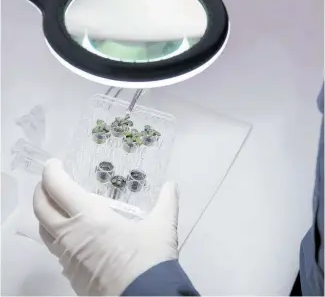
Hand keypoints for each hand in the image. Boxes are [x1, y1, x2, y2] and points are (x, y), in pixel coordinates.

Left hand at [33, 159, 178, 295]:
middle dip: (42, 188)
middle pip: (41, 207)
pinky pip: (55, 248)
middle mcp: (71, 235)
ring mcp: (67, 257)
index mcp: (89, 217)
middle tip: (52, 180)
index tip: (56, 163)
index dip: (51, 171)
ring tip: (60, 205)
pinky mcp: (70, 275)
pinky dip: (56, 233)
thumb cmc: (149, 259)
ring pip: (44, 229)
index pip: (57, 187)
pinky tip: (75, 233)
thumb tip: (172, 185)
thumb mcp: (162, 227)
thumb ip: (167, 201)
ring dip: (46, 212)